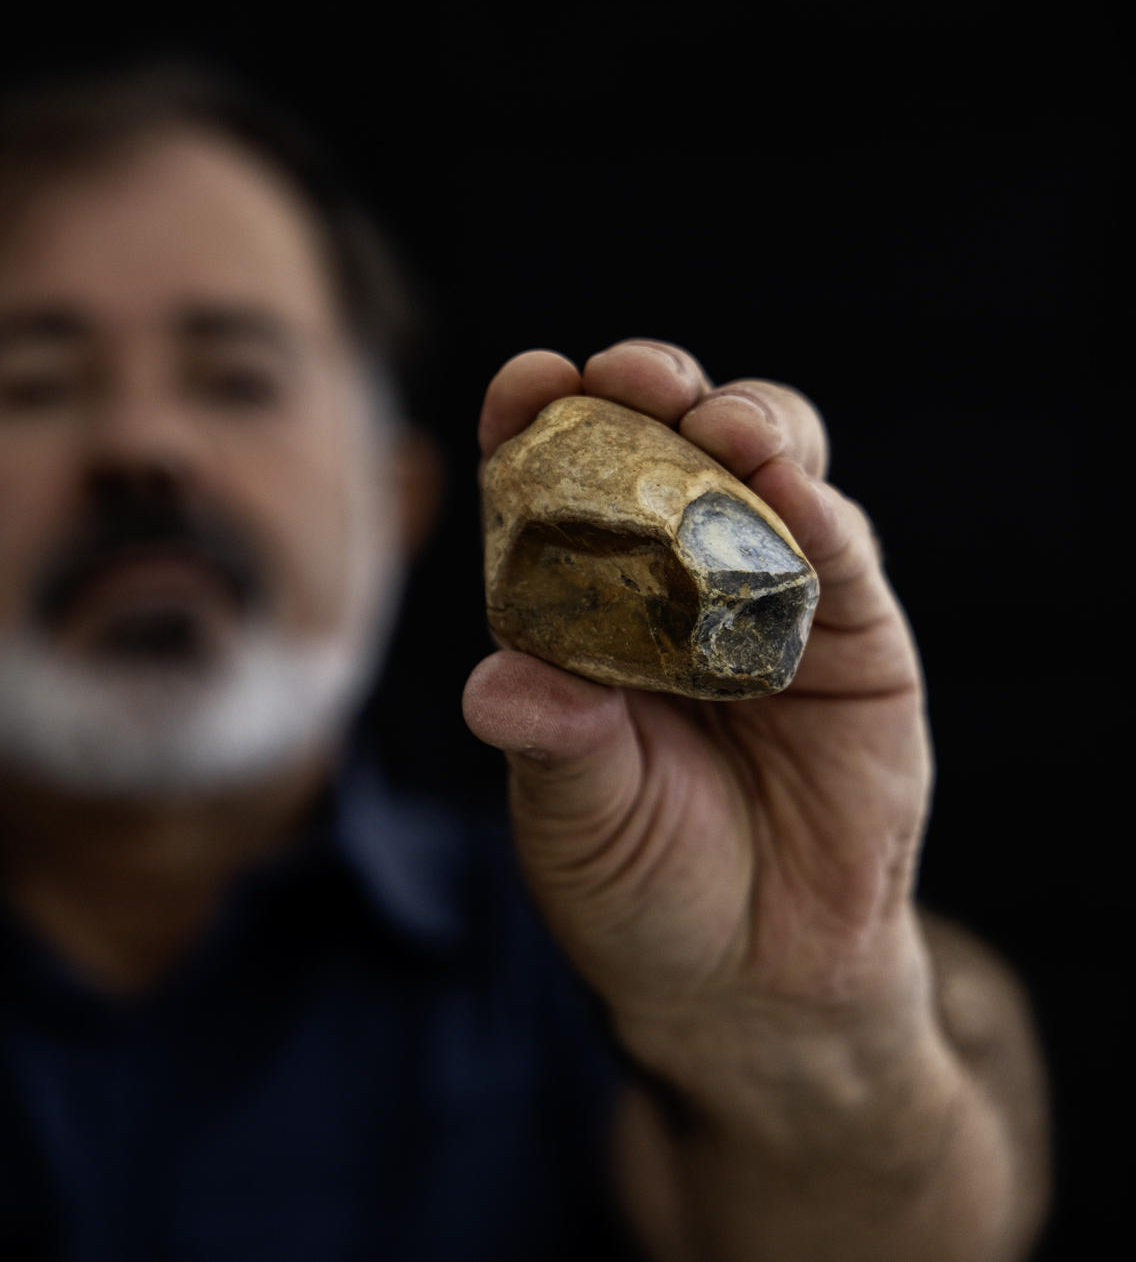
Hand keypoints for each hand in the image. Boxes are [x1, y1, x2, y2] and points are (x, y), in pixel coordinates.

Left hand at [463, 340, 934, 1080]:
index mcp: (572, 605)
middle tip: (630, 375)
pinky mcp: (855, 634)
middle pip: (660, 446)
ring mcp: (764, 595)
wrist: (753, 976)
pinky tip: (788, 484)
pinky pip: (840, 551)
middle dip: (645, 391)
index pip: (549, 485)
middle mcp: (666, 580)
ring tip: (717, 425)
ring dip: (741, 425)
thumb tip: (496, 686)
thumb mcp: (575, 817)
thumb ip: (552, 742)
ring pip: (761, 470)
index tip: (528, 381)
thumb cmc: (638, 886)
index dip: (536, 421)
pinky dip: (815, 508)